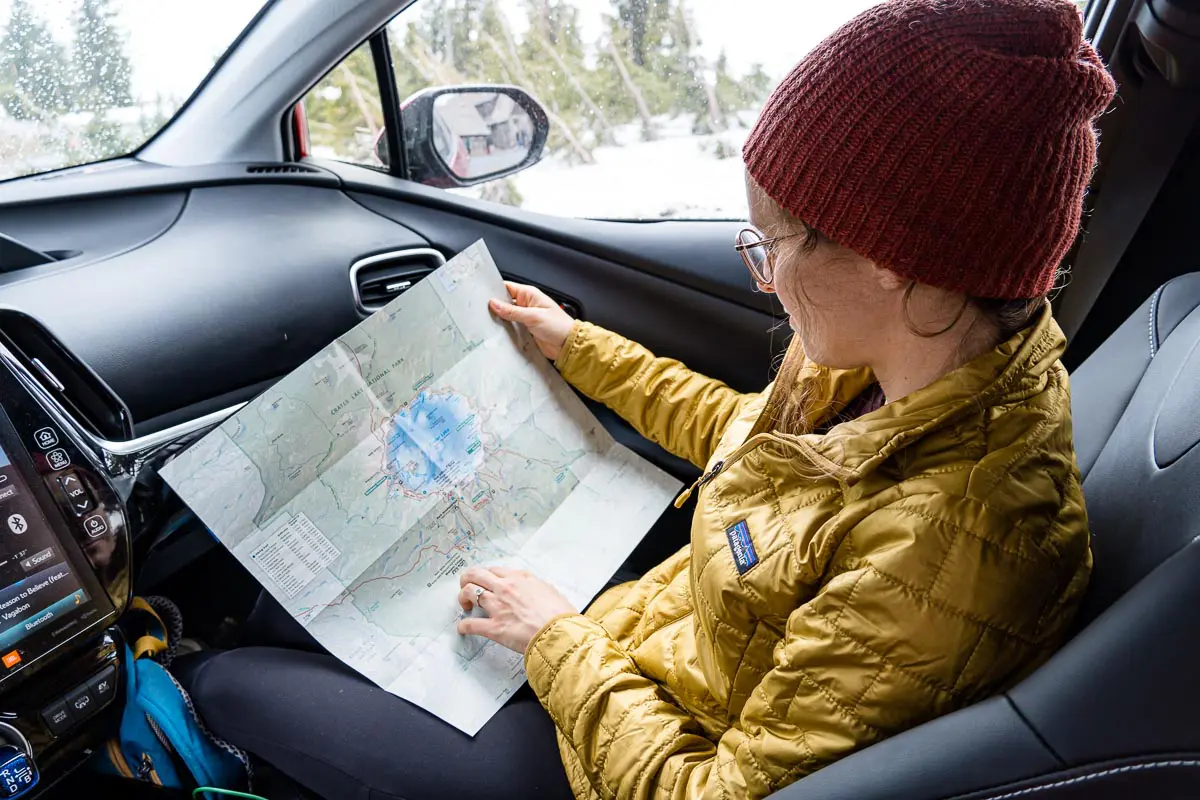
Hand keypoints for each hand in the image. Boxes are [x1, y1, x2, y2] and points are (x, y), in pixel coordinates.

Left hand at [457, 566, 576, 653]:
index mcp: (520, 578)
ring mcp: (498, 606)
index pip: (494, 570)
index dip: (486, 575)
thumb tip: (535, 590)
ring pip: (469, 593)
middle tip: (466, 587)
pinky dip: (464, 626)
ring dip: (463, 598)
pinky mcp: (494, 627)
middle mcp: (505, 588)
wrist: (559, 633)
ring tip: (466, 606)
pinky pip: (470, 624)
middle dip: (467, 579)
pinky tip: (463, 628)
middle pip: (476, 575)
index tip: (484, 580)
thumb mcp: (550, 591)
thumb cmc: (560, 615)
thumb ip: (537, 588)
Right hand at [488, 282, 574, 359]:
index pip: (507, 287)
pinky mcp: (525, 329)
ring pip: (506, 316)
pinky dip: (505, 329)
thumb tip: (494, 303)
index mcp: (530, 294)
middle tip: (481, 311)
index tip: (482, 295)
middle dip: (494, 306)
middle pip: (504, 302)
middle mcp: (526, 304)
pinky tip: (497, 332)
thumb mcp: (533, 316)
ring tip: (487, 322)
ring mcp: (525, 317)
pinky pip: (511, 327)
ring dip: (499, 319)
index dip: (494, 290)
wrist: (568, 345)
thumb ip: (512, 311)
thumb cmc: (558, 326)